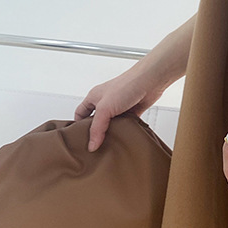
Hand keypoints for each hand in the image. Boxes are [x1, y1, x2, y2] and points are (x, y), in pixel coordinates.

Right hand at [74, 14, 195, 150]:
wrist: (150, 81)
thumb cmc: (127, 85)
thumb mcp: (105, 108)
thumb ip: (97, 128)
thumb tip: (92, 145)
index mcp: (94, 97)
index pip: (80, 113)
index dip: (77, 125)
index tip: (78, 139)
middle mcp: (105, 102)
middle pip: (95, 121)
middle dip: (95, 133)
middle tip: (93, 146)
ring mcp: (118, 108)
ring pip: (110, 125)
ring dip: (110, 134)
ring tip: (107, 146)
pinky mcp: (131, 113)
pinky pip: (124, 126)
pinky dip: (123, 132)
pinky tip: (122, 140)